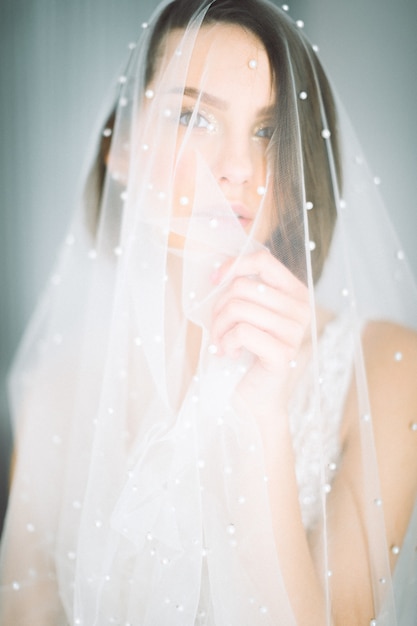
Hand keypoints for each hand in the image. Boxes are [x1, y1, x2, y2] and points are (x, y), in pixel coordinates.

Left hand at [210, 249, 310, 417]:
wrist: (256, 396)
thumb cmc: (249, 351)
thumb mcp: (249, 313)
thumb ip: (244, 291)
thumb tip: (219, 272)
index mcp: (296, 293)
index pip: (263, 260)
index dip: (233, 266)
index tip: (214, 281)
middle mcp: (301, 309)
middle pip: (243, 286)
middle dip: (219, 307)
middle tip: (217, 327)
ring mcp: (295, 332)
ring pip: (238, 308)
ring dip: (219, 327)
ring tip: (221, 341)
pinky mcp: (283, 353)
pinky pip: (241, 332)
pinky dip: (226, 343)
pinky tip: (231, 354)